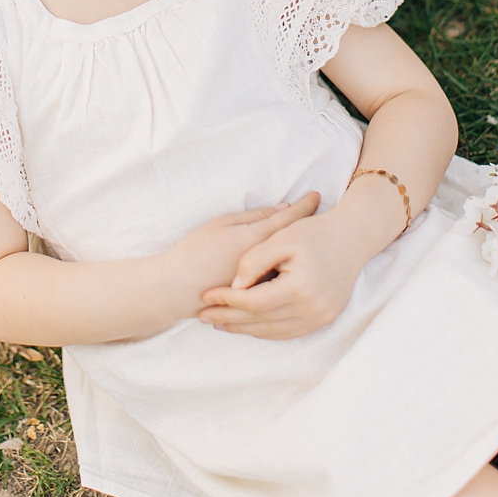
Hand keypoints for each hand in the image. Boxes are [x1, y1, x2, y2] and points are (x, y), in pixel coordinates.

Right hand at [162, 195, 320, 319]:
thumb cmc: (195, 251)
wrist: (176, 289)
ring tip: (312, 241)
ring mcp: (265, 285)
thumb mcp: (222, 224)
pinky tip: (294, 269)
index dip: (305, 206)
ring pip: (292, 268)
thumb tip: (282, 209)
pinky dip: (289, 274)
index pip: (289, 220)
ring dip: (303, 255)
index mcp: (256, 240)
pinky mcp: (260, 301)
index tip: (316, 196)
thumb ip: (254, 217)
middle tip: (321, 216)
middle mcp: (267, 265)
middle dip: (309, 231)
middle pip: (296, 246)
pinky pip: (282, 286)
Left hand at [199, 205, 364, 340]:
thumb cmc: (314, 233)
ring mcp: (320, 318)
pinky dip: (265, 330)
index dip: (226, 300)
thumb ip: (254, 260)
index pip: (253, 301)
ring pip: (273, 330)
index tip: (206, 295)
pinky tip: (248, 325)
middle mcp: (312, 309)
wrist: (353, 239)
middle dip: (229, 319)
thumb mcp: (281, 237)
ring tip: (220, 323)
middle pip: (261, 320)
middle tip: (204, 316)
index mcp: (300, 287)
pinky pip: (288, 332)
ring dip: (244, 328)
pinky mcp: (323, 320)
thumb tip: (234, 286)